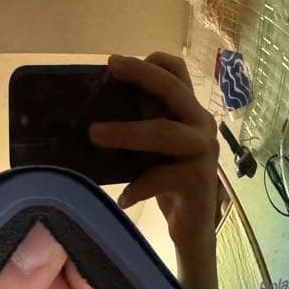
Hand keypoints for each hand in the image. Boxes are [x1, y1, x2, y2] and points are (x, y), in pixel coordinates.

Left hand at [88, 53, 221, 288]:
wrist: (192, 227)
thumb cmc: (165, 181)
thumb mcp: (148, 147)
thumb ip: (134, 124)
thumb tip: (85, 113)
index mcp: (187, 110)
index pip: (178, 71)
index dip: (152, 62)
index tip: (116, 62)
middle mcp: (200, 123)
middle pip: (173, 89)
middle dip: (141, 75)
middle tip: (110, 67)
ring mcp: (203, 150)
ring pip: (163, 132)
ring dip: (126, 132)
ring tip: (94, 134)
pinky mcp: (199, 179)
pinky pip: (161, 177)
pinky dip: (137, 187)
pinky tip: (123, 198)